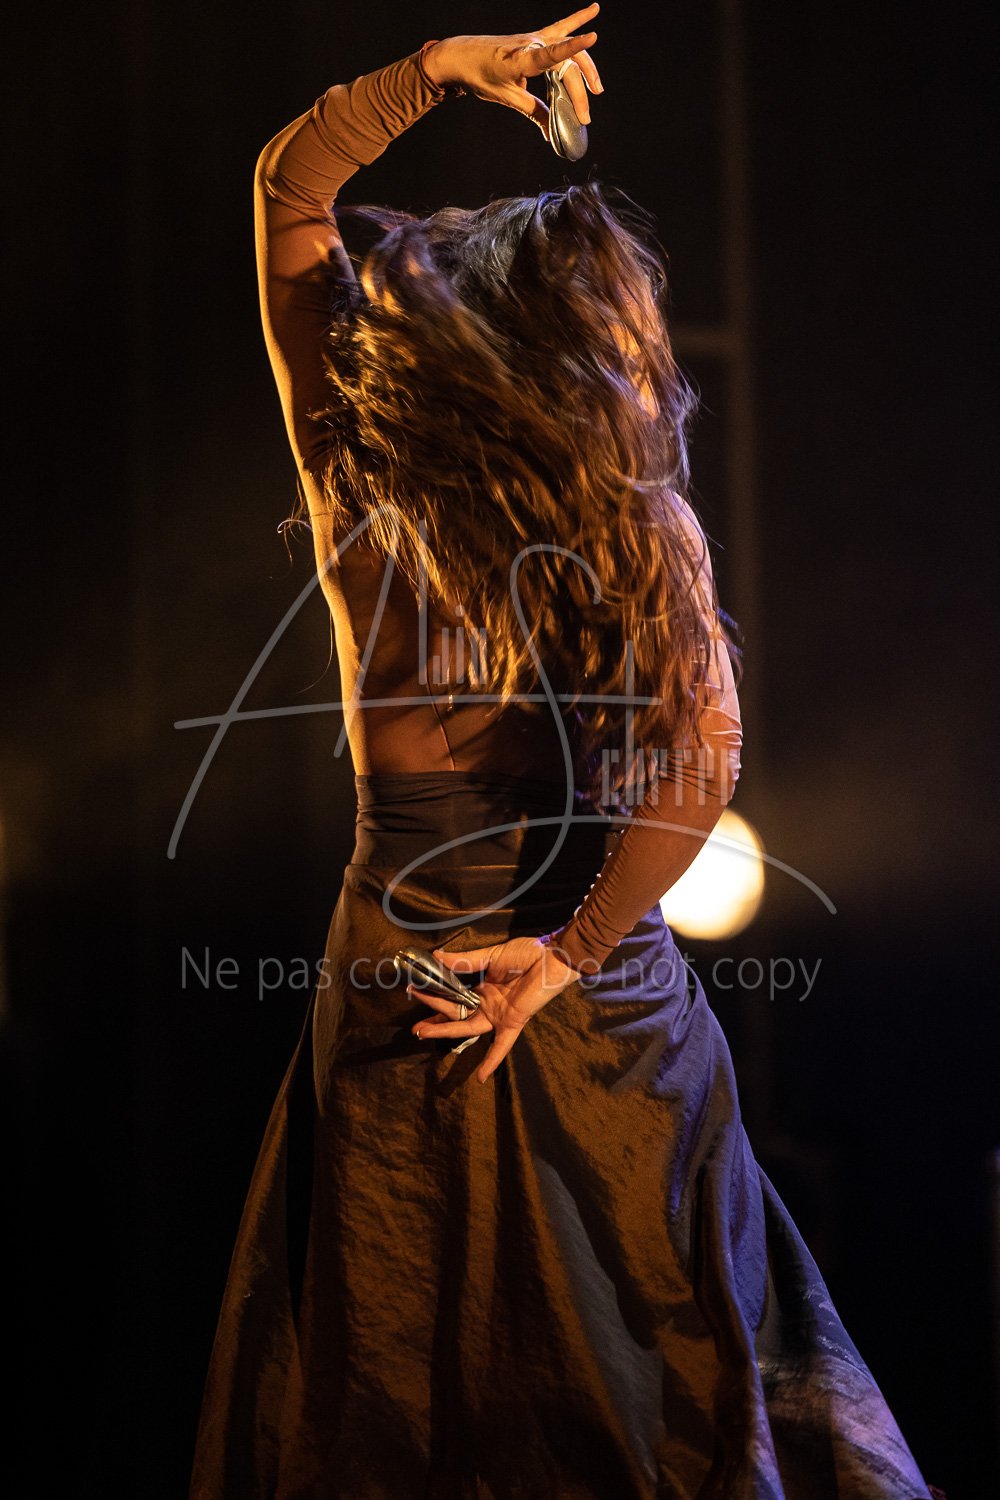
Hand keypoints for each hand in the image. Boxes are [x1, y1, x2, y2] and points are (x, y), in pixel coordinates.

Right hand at [407, 934, 581, 1082]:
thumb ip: (465, 961)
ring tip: (423, 1033)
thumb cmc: (526, 953)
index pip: (453, 995)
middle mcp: (488, 1003)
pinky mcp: (511, 1022)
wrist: (552, 957)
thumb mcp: (491, 956)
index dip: (434, 995)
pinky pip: (501, 1045)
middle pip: (456, 1014)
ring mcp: (498, 1014)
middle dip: (434, 1020)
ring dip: (446, 1031)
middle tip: (414, 1026)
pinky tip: (480, 1077)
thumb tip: (437, 956)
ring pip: (467, 1027)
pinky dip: (491, 1061)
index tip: (415, 991)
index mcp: (483, 987)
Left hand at [423, 4, 603, 141]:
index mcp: (521, 58)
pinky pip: (560, 29)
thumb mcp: (506, 97)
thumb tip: (550, 132)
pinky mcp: (535, 37)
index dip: (572, 47)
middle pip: (565, 64)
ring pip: (567, 49)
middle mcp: (531, 44)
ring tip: (596, 89)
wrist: (463, 55)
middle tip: (584, 116)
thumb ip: (532, 111)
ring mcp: (534, 37)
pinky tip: (594, 10)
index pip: (551, 53)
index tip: (593, 36)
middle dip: (578, 91)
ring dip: (585, 68)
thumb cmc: (480, 75)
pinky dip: (577, 20)